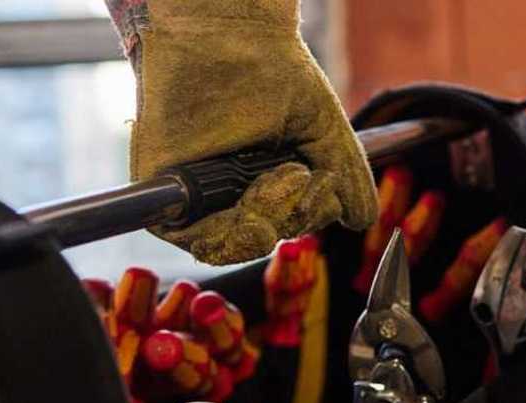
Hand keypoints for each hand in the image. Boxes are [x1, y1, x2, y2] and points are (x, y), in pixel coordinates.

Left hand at [108, 0, 377, 263]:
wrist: (224, 35)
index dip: (302, 217)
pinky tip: (245, 204)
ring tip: (270, 182)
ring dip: (258, 228)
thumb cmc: (273, 71)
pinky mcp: (165, 191)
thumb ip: (345, 175)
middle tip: (290, 176)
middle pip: (257, 242)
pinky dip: (220, 232)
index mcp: (264, 181)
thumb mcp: (324, 128)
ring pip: (225, 246)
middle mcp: (229, 192)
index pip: (284, 226)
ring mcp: (196, 194)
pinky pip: (185, 236)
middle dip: (283, 219)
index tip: (311, 183)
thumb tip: (360, 219)